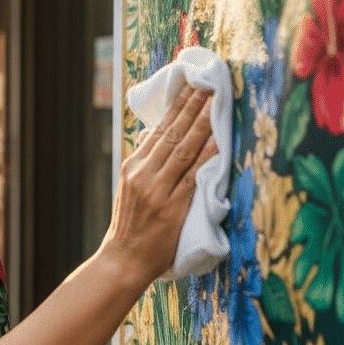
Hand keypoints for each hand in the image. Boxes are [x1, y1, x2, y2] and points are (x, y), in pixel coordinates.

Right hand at [104, 83, 217, 283]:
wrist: (123, 260)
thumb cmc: (131, 225)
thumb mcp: (128, 188)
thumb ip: (142, 162)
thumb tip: (152, 132)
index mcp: (132, 167)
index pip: (158, 129)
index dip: (177, 106)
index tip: (192, 86)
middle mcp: (143, 174)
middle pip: (172, 133)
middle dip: (192, 107)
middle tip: (209, 84)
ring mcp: (157, 190)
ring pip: (183, 149)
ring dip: (202, 124)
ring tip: (216, 103)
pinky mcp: (172, 208)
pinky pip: (193, 176)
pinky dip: (207, 156)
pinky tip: (220, 140)